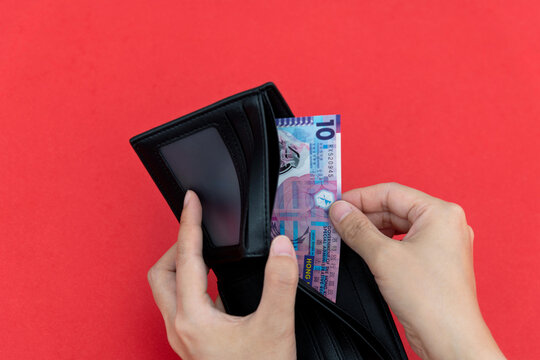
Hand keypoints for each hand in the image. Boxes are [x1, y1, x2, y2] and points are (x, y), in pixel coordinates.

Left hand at [148, 190, 297, 358]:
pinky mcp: (193, 344)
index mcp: (193, 318)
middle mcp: (180, 327)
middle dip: (177, 245)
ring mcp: (184, 337)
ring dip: (182, 265)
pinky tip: (214, 284)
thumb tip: (281, 247)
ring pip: (168, 291)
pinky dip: (193, 284)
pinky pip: (182, 304)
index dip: (189, 224)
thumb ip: (279, 282)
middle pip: (162, 274)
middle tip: (197, 228)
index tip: (191, 201)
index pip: (186, 257)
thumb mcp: (275, 327)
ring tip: (205, 249)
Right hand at [329, 183, 504, 359]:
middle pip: (394, 208)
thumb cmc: (431, 299)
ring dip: (371, 230)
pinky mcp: (433, 262)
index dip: (359, 197)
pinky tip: (363, 250)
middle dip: (363, 215)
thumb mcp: (383, 257)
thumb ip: (357, 229)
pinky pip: (403, 243)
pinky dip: (382, 245)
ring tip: (345, 235)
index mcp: (440, 213)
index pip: (391, 192)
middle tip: (336, 221)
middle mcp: (444, 224)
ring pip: (397, 226)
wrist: (449, 339)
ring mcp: (441, 244)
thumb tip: (339, 211)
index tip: (336, 204)